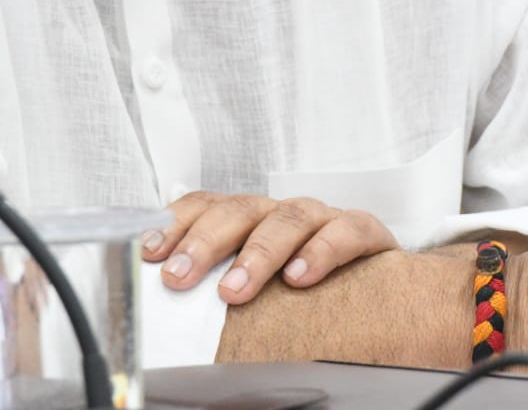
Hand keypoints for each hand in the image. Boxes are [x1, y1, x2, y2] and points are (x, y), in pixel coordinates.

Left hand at [142, 190, 397, 304]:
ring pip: (288, 218)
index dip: (174, 224)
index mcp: (248, 219)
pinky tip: (300, 278)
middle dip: (204, 241)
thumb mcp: (255, 285)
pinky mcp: (363, 231)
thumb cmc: (304, 286)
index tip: (148, 251)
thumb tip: (168, 322)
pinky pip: (344, 232)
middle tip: (179, 276)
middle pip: (239, 210)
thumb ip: (218, 290)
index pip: (205, 206)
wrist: (379, 284)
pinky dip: (321, 252)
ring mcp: (321, 218)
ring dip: (258, 253)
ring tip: (234, 289)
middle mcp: (279, 212)